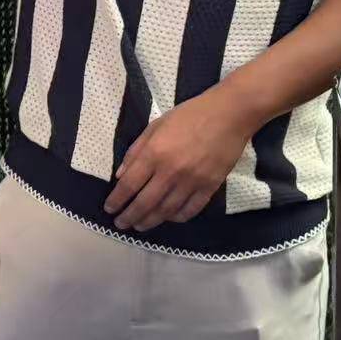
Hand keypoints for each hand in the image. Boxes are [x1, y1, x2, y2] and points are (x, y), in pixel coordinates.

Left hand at [104, 86, 257, 232]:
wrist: (231, 113)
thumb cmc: (190, 115)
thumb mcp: (155, 126)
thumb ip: (136, 151)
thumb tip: (119, 176)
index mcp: (154, 154)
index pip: (128, 186)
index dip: (116, 201)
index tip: (109, 209)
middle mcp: (170, 171)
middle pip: (144, 204)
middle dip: (129, 217)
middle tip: (121, 224)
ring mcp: (191, 181)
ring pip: (165, 211)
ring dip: (150, 221)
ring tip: (140, 226)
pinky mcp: (210, 186)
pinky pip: (190, 209)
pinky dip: (177, 217)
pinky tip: (168, 218)